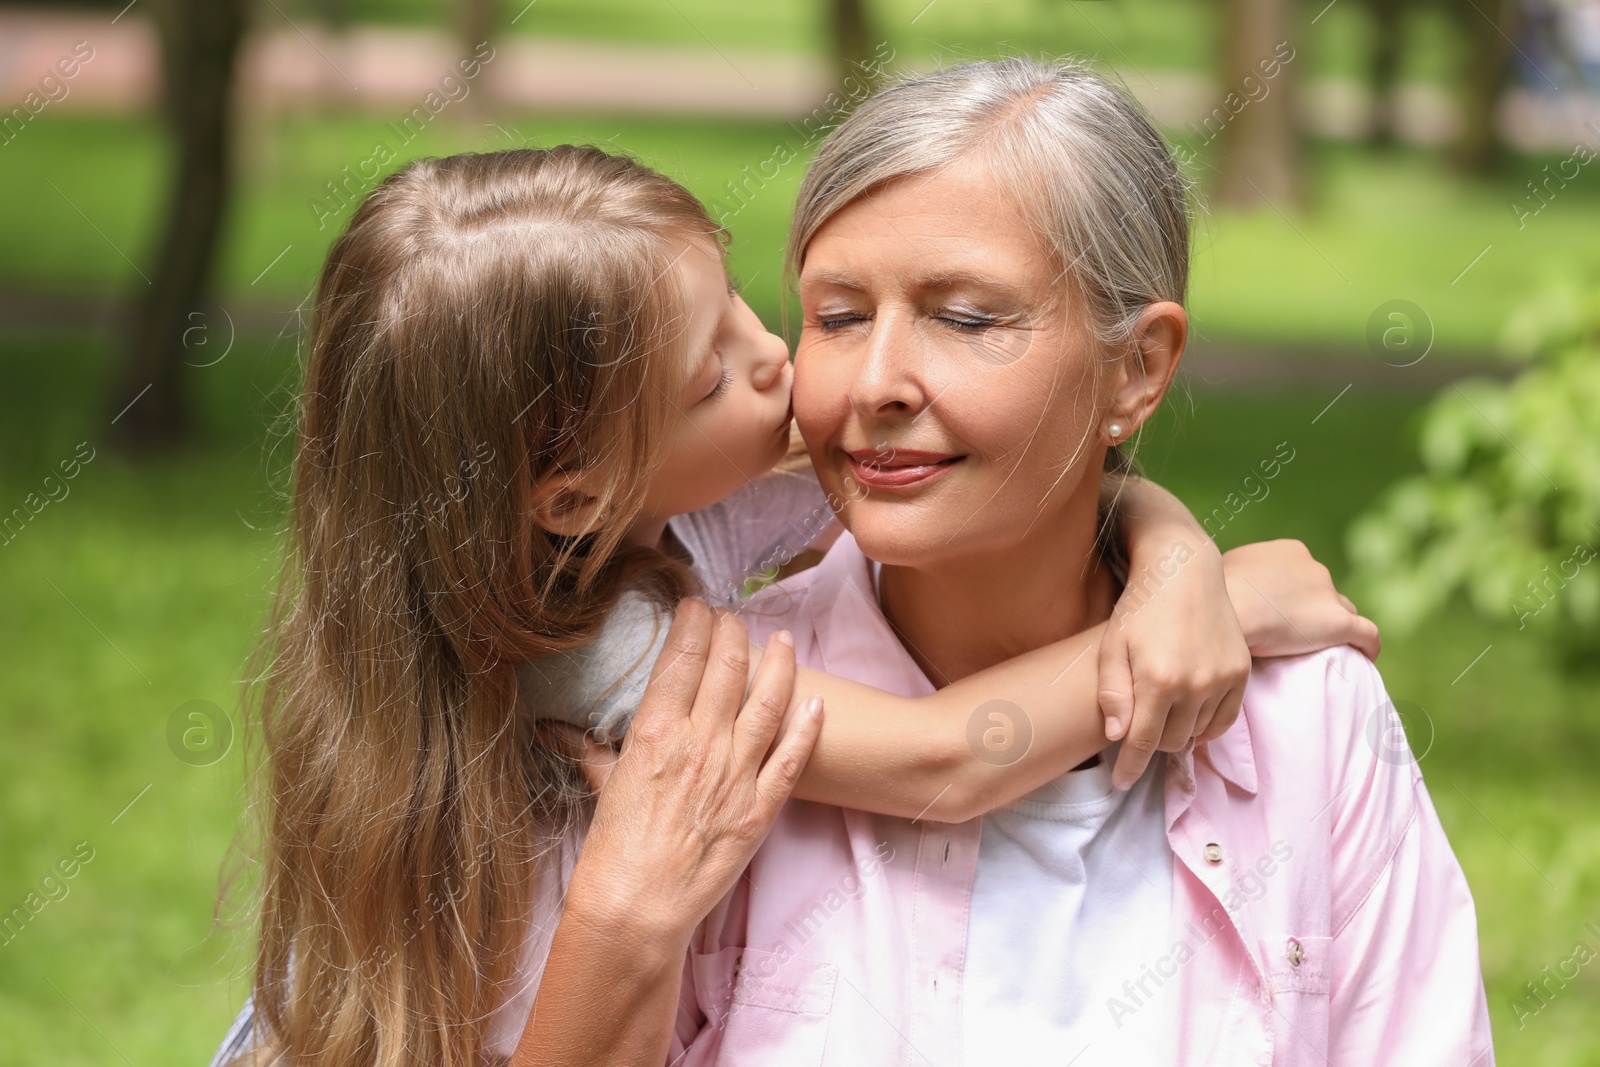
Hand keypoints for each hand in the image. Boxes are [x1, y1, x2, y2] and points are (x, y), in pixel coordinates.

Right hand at [557, 599, 822, 943]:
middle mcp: (701, 743)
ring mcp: (736, 775)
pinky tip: (816, 705)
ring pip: (768, 703)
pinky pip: (791, 759)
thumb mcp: (599, 788)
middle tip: (734, 616)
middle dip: (733, 632)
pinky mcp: (760, 809)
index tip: (697, 607)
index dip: (694, 623)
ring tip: (785, 640)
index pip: (682, 657)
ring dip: (780, 665)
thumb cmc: (612, 852)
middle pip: (728, 668)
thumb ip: (586, 750)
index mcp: (656, 732)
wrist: (638, 908)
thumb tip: (553, 727)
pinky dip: (807, 729)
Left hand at [1098, 533, 1251, 790]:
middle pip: (1170, 741)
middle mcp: (1195, 685)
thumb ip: (1112, 694)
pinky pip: (1223, 721)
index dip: (1130, 767)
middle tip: (1138, 725)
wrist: (1184, 571)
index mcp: (1158, 680)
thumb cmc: (1139, 607)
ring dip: (1176, 733)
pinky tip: (1188, 714)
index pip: (1142, 742)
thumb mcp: (1112, 646)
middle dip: (1150, 741)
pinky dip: (1204, 726)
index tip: (1120, 782)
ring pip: (1197, 734)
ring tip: (1161, 715)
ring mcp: (1223, 680)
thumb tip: (1119, 736)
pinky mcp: (1241, 673)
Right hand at [1223, 539, 1381, 660]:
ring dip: (1335, 626)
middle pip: (1324, 592)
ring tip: (1327, 648)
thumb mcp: (1220, 575)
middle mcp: (1314, 568)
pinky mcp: (1339, 623)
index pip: (1303, 574)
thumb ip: (1233, 579)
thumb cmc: (1214, 595)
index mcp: (1290, 552)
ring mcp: (1328, 595)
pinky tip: (1366, 657)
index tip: (1279, 614)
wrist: (1227, 608)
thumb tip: (1222, 592)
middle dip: (1314, 609)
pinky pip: (1367, 634)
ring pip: (1344, 611)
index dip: (1293, 595)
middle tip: (1296, 634)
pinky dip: (1369, 645)